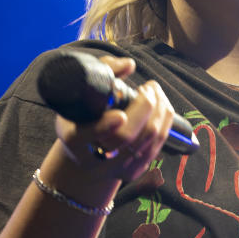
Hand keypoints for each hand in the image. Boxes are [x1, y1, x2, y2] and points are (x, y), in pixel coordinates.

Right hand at [54, 55, 175, 182]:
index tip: (120, 115)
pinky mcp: (134, 172)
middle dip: (145, 106)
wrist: (84, 155)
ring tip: (154, 92)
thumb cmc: (82, 117)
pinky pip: (159, 144)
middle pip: (127, 136)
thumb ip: (102, 71)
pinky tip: (160, 106)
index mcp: (74, 138)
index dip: (105, 126)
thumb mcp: (81, 93)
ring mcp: (115, 167)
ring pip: (148, 139)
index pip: (87, 135)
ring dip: (159, 109)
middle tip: (147, 87)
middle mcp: (93, 157)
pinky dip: (164, 120)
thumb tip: (128, 65)